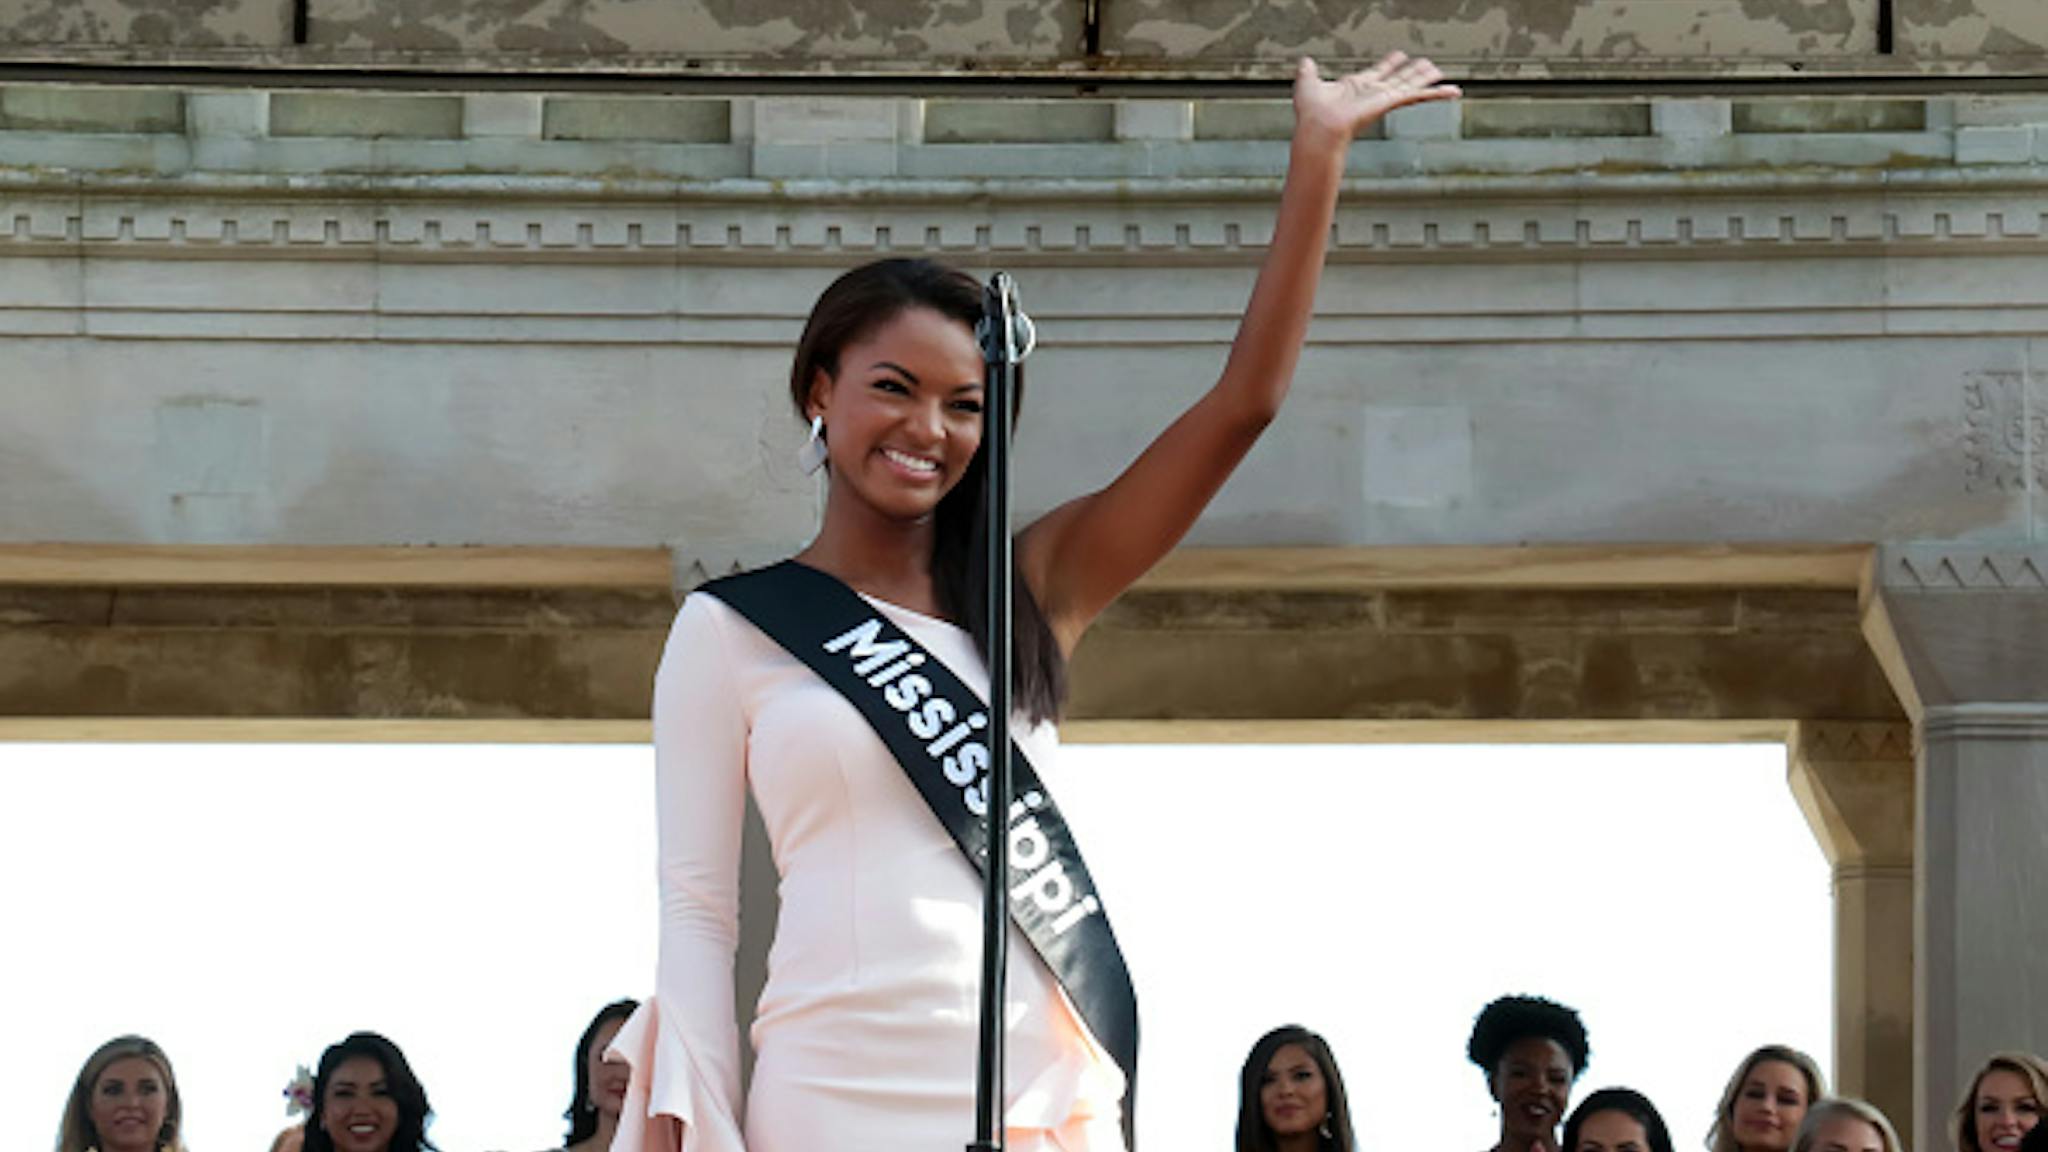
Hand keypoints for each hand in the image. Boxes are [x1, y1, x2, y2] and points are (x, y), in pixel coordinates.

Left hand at [1293, 52, 1459, 146]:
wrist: (1318, 128)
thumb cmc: (1312, 113)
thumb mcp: (1308, 83)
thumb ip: (1308, 71)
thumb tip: (1304, 62)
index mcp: (1356, 87)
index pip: (1378, 72)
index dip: (1389, 63)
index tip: (1399, 56)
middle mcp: (1372, 93)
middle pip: (1398, 78)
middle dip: (1411, 71)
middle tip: (1426, 65)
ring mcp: (1383, 98)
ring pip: (1410, 85)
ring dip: (1425, 78)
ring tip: (1439, 72)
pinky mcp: (1390, 102)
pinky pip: (1417, 95)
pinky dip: (1436, 94)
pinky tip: (1452, 91)